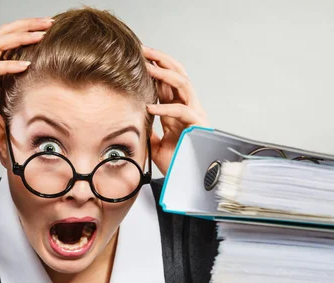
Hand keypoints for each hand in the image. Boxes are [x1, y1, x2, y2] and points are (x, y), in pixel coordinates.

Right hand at [0, 17, 53, 139]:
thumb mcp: (8, 100)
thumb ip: (18, 88)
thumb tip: (41, 85)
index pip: (7, 37)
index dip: (26, 28)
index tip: (47, 27)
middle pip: (3, 33)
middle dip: (26, 25)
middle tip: (47, 22)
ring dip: (20, 38)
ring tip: (40, 36)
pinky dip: (10, 65)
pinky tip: (26, 65)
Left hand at [142, 46, 209, 174]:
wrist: (185, 182)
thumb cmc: (174, 164)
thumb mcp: (155, 144)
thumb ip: (148, 130)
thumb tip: (136, 121)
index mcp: (176, 109)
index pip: (166, 81)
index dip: (154, 66)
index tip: (137, 57)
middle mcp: (187, 107)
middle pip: (178, 73)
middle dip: (161, 59)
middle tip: (143, 50)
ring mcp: (194, 114)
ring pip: (183, 84)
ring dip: (165, 73)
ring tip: (148, 67)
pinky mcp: (197, 126)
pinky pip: (182, 110)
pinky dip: (165, 107)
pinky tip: (150, 107)